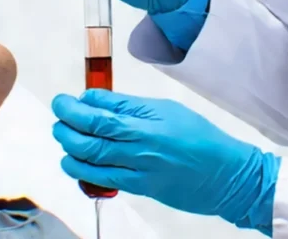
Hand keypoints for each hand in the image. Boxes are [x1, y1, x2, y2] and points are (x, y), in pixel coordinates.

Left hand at [51, 90, 280, 231]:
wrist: (228, 175)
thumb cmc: (200, 138)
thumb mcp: (167, 109)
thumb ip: (131, 105)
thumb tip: (96, 99)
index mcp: (149, 121)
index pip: (104, 110)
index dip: (79, 104)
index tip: (69, 98)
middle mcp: (142, 145)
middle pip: (91, 134)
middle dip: (67, 122)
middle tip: (59, 112)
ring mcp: (139, 170)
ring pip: (91, 159)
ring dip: (69, 146)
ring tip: (62, 135)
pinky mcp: (140, 189)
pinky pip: (102, 180)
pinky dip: (81, 170)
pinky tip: (73, 161)